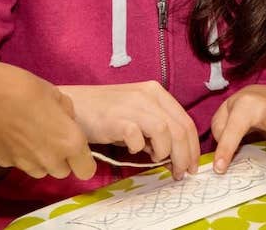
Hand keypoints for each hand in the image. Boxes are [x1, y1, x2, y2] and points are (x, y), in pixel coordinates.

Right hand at [0, 62, 95, 179]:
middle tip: (49, 136)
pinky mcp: (4, 164)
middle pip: (62, 172)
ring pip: (40, 171)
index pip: (86, 171)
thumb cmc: (25, 88)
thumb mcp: (56, 94)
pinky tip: (9, 134)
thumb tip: (65, 122)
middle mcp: (50, 160)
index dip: (82, 160)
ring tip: (28, 135)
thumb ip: (66, 114)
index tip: (75, 148)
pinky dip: (17, 154)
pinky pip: (18, 163)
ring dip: (40, 159)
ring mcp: (25, 165)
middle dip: (59, 158)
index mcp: (69, 142)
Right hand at [60, 81, 200, 179]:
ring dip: (166, 153)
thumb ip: (154, 131)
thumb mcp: (135, 116)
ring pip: (166, 131)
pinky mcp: (115, 118)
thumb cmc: (103, 113)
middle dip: (185, 156)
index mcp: (155, 92)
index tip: (191, 165)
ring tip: (157, 160)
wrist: (72, 105)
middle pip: (180, 128)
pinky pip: (138, 137)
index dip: (193, 147)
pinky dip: (139, 148)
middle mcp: (147, 95)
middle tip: (180, 173)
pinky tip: (134, 150)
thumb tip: (172, 155)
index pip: (186, 121)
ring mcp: (132, 105)